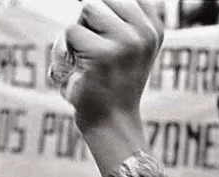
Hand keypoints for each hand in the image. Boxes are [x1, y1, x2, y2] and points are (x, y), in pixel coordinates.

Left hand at [65, 0, 163, 130]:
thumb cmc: (112, 85)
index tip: (102, 39)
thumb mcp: (130, 49)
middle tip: (92, 51)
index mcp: (154, 28)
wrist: (110, 122)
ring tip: (84, 58)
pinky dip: (65, 49)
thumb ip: (124, 20)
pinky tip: (77, 68)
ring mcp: (125, 43)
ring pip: (87, 9)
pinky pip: (70, 31)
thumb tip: (91, 0)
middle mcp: (144, 33)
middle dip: (89, 21)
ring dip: (77, 32)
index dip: (105, 11)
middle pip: (103, 0)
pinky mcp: (101, 54)